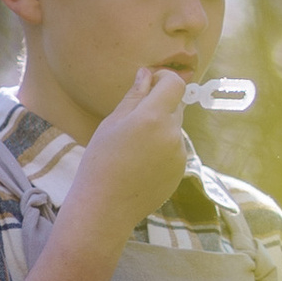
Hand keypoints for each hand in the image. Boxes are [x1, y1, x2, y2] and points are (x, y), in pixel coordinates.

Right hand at [61, 66, 191, 244]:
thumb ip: (134, 96)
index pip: (175, 84)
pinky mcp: (181, 170)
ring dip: (160, 129)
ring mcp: (180, 154)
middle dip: (159, 105)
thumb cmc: (101, 162)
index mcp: (153, 118)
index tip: (148, 85)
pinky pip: (174, 149)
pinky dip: (162, 149)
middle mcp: (172, 134)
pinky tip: (141, 164)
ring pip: (174, 128)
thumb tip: (146, 74)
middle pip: (176, 105)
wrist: (106, 206)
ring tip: (134, 148)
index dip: (163, 79)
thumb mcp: (112, 123)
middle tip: (133, 121)